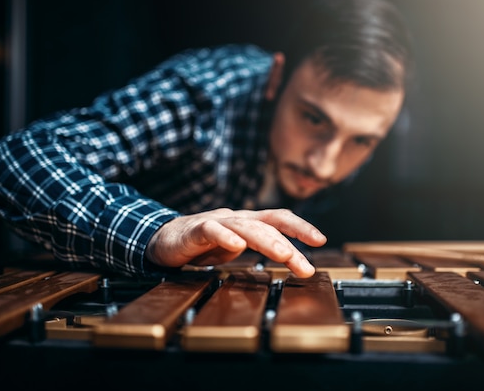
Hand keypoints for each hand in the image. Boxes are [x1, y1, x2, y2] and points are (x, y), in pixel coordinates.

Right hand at [144, 208, 325, 276]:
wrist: (163, 239)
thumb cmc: (202, 244)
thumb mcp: (236, 247)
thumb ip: (258, 247)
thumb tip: (291, 257)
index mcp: (247, 222)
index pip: (278, 219)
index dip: (300, 226)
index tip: (320, 240)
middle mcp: (235, 218)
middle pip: (267, 226)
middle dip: (289, 245)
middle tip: (305, 266)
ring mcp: (215, 222)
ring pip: (244, 227)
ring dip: (266, 240)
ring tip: (283, 254)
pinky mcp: (193, 230)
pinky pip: (210, 230)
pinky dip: (224, 237)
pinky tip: (236, 246)